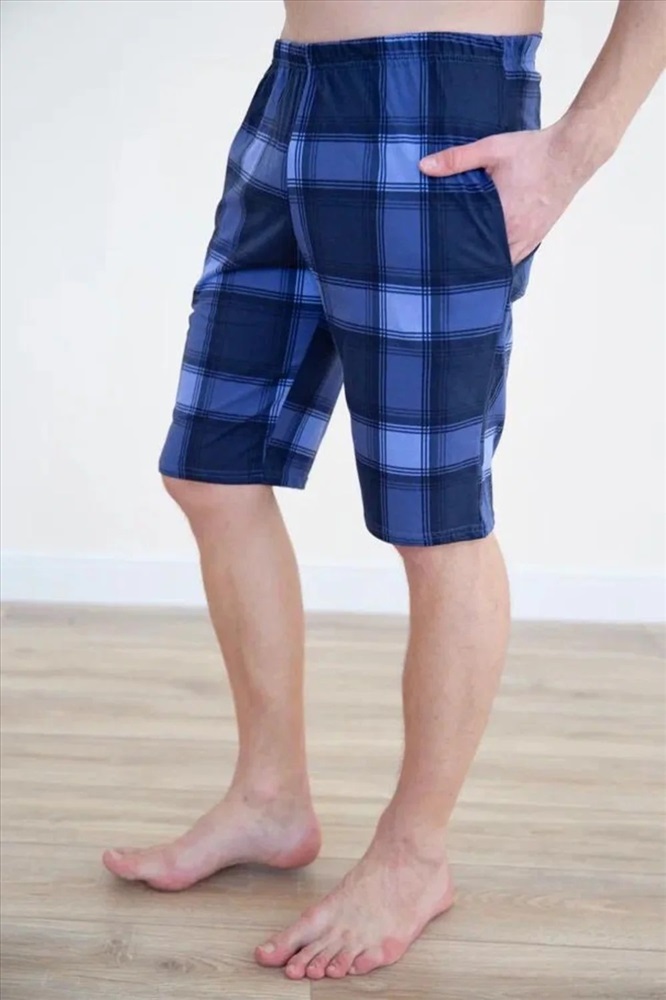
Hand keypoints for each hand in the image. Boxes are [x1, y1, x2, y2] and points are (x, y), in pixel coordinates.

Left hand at [419, 120, 595, 264]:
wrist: (572, 152)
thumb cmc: (533, 151)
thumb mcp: (491, 149)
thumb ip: (457, 159)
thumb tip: (424, 167)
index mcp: (502, 218)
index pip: (473, 248)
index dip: (457, 255)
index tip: (439, 257)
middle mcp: (518, 234)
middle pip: (488, 259)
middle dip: (470, 260)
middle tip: (448, 261)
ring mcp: (531, 237)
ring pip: (504, 260)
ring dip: (488, 259)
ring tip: (467, 260)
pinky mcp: (540, 233)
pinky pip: (519, 254)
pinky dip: (505, 255)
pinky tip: (493, 252)